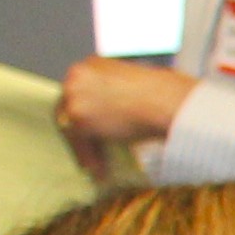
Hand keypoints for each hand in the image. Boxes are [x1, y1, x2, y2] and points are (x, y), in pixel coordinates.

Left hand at [55, 58, 197, 160]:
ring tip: (96, 166)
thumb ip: (119, 93)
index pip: (78, 91)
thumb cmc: (166, 95)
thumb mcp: (135, 83)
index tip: (92, 129)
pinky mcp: (78, 117)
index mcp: (92, 64)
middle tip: (90, 149)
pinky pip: (77, 142)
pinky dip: (88, 157)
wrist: (168, 102)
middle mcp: (77, 76)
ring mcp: (75, 96)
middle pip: (67, 108)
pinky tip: (99, 170)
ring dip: (84, 147)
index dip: (85, 112)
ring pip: (70, 126)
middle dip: (79, 131)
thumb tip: (120, 112)